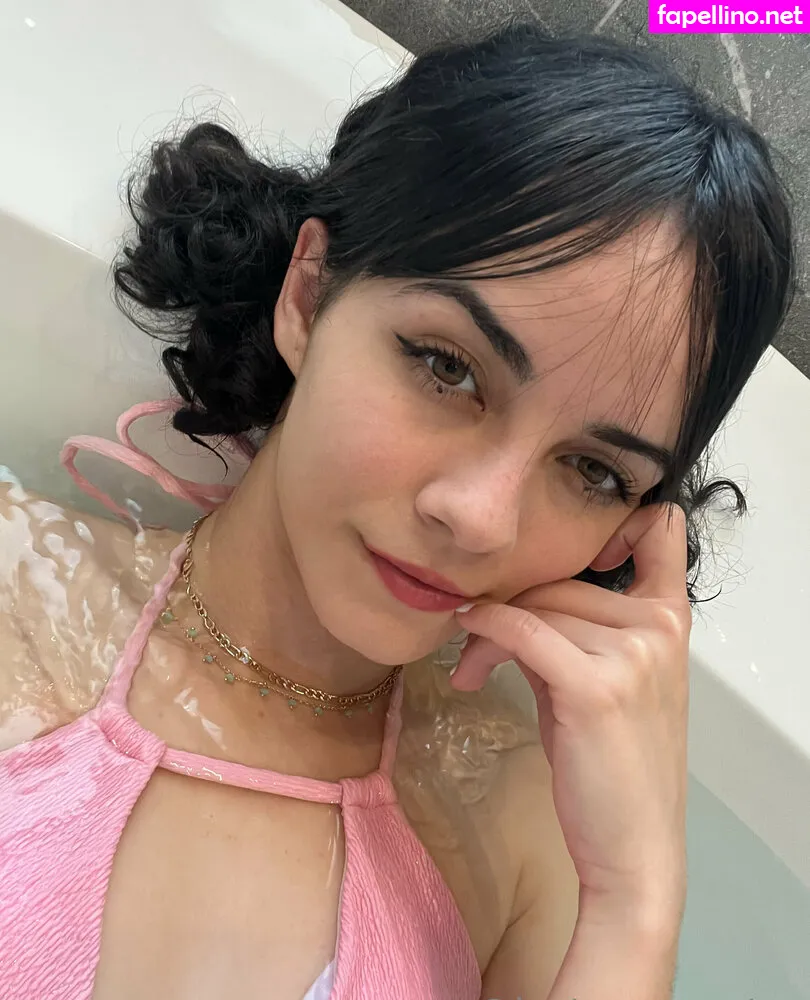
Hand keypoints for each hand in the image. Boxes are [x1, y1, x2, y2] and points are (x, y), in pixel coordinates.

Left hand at [451, 502, 689, 914]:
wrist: (632, 845)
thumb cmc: (611, 764)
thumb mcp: (601, 683)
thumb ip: (571, 633)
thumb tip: (504, 604)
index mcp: (671, 620)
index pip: (661, 532)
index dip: (618, 521)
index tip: (562, 553)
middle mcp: (660, 627)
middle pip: (559, 581)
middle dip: (507, 609)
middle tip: (471, 647)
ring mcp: (634, 653)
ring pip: (536, 608)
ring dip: (488, 634)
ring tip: (468, 670)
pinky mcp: (596, 685)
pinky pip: (523, 631)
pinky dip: (485, 632)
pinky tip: (465, 650)